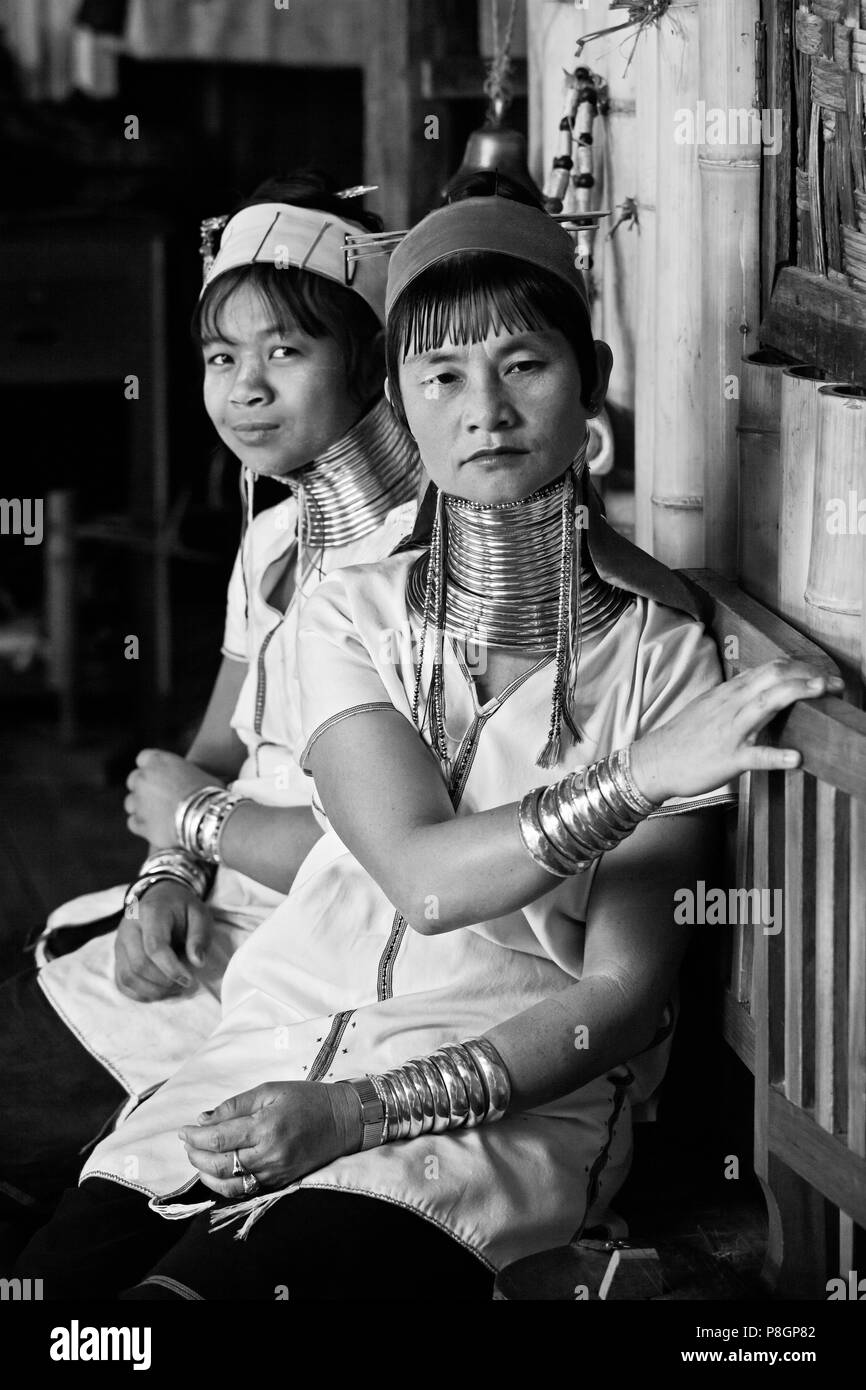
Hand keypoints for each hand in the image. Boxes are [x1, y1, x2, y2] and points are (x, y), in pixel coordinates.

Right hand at [114, 880, 212, 1001]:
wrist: (161, 898)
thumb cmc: (182, 908)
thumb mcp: (199, 914)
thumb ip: (199, 936)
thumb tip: (197, 963)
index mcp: (150, 913)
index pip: (154, 947)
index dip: (171, 968)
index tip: (189, 980)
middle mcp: (128, 928)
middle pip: (139, 965)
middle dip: (163, 982)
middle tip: (183, 983)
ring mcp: (119, 943)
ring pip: (128, 976)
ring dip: (152, 990)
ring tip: (173, 988)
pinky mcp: (117, 956)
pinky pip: (121, 982)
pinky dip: (139, 993)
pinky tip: (158, 991)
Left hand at [124, 749, 224, 844]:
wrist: (207, 818)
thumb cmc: (210, 794)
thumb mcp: (200, 774)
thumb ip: (185, 774)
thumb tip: (192, 779)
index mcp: (158, 760)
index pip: (144, 758)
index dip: (152, 768)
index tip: (160, 776)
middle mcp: (143, 778)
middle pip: (133, 780)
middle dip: (143, 788)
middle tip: (159, 797)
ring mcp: (138, 801)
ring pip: (130, 803)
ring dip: (141, 807)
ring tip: (159, 815)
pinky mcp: (139, 823)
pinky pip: (133, 823)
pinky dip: (142, 825)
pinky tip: (157, 828)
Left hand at [178, 1081, 362, 1197]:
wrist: (343, 1120)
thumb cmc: (306, 1098)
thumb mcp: (270, 1090)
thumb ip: (234, 1106)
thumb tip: (203, 1119)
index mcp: (265, 1127)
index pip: (218, 1138)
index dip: (194, 1136)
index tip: (183, 1130)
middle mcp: (269, 1154)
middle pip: (219, 1164)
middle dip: (196, 1155)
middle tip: (187, 1142)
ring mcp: (275, 1172)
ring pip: (229, 1184)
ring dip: (206, 1174)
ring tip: (198, 1158)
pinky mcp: (280, 1182)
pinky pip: (245, 1190)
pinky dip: (225, 1185)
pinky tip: (216, 1173)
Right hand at [630, 660, 843, 802]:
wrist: (654, 761)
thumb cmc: (684, 738)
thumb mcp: (711, 707)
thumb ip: (738, 698)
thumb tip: (765, 690)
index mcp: (730, 693)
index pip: (770, 669)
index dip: (801, 668)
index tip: (823, 675)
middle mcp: (733, 705)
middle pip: (774, 677)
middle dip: (808, 675)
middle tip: (836, 683)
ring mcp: (731, 731)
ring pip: (767, 704)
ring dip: (798, 695)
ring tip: (824, 693)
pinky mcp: (729, 758)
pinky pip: (756, 756)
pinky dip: (778, 756)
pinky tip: (797, 758)